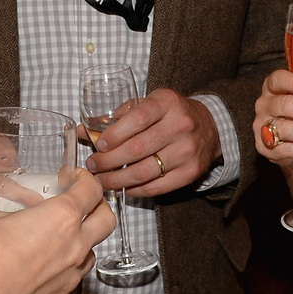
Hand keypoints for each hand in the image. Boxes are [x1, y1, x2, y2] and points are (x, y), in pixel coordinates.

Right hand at [0, 171, 114, 293]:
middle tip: (80, 205)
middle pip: (106, 221)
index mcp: (61, 218)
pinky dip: (57, 278)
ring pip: (89, 256)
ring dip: (80, 245)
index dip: (83, 178)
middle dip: (98, 208)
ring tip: (56, 242)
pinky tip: (36, 277)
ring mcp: (71, 279)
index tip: (71, 177)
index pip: (91, 189)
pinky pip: (66, 287)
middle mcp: (75, 247)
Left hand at [86, 88, 220, 196]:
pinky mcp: (191, 172)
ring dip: (118, 180)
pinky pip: (157, 186)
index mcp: (167, 103)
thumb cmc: (170, 114)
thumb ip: (117, 116)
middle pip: (137, 149)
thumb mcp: (148, 104)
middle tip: (93, 166)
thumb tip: (82, 130)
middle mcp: (180, 125)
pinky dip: (136, 190)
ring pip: (144, 171)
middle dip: (109, 161)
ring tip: (102, 180)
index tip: (99, 145)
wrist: (210, 127)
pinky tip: (124, 188)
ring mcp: (187, 150)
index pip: (137, 118)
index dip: (114, 134)